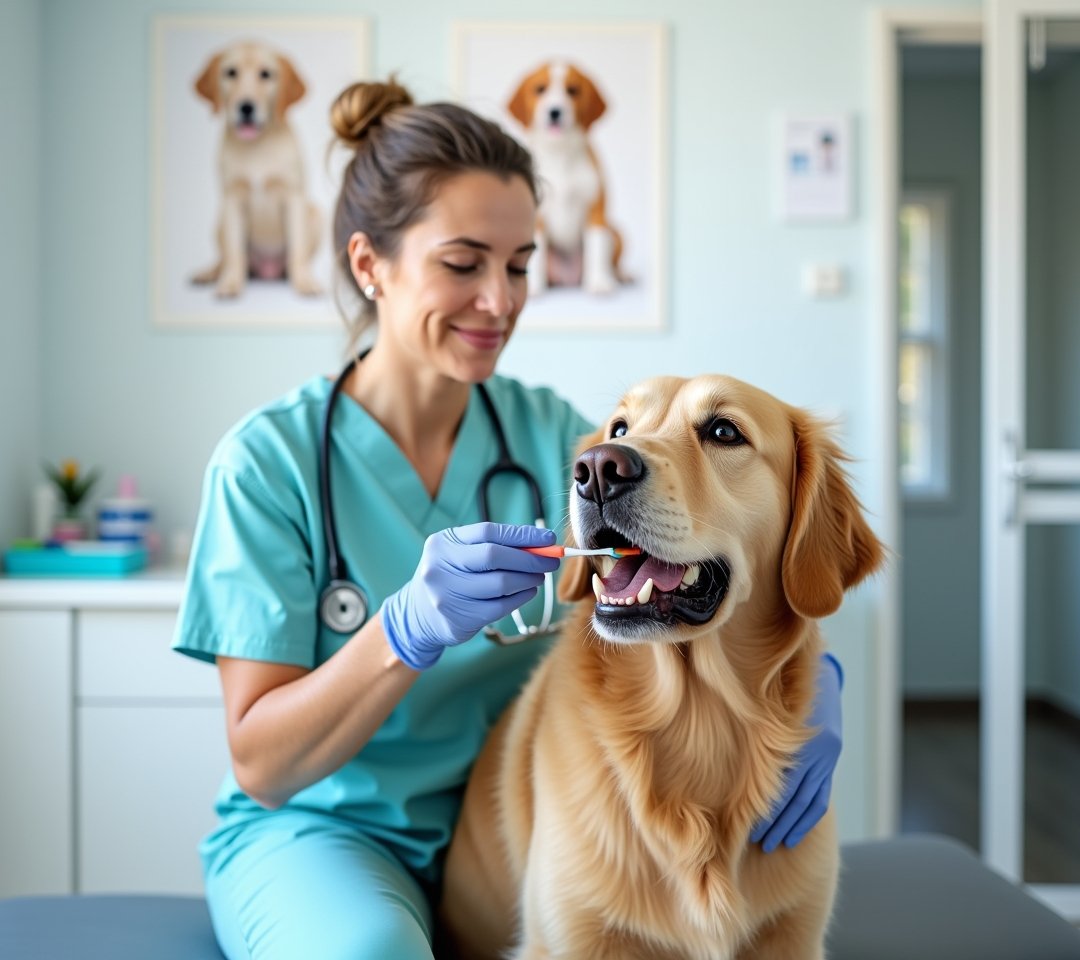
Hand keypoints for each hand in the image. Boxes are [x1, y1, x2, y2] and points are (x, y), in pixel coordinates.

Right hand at [380, 522, 559, 670]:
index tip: (548, 538)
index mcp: (443, 543)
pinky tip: (528, 592)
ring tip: (539, 576)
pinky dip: (521, 598)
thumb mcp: (461, 554)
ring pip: (501, 584)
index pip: (488, 532)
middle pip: (495, 556)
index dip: (522, 534)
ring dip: (528, 579)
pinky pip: (500, 607)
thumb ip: (494, 546)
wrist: (417, 614)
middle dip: (529, 558)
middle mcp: (440, 567)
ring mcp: (447, 595)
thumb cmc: (450, 577)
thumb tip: (540, 543)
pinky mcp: (458, 620)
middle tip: (550, 560)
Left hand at [751, 653, 842, 851]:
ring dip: (790, 826)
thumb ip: (750, 731)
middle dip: (772, 822)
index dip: (760, 807)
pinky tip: (793, 835)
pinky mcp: (831, 759)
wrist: (818, 672)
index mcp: (794, 736)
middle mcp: (815, 749)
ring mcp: (827, 756)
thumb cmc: (779, 688)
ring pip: (808, 801)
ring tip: (769, 844)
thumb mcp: (764, 704)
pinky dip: (807, 818)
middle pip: (792, 795)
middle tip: (750, 842)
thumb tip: (719, 760)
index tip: (738, 824)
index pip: (778, 783)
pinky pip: (822, 797)